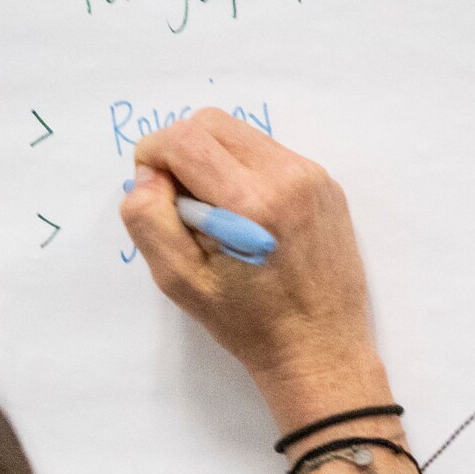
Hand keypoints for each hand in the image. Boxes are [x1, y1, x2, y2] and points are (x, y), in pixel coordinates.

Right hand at [120, 109, 390, 433]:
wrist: (321, 350)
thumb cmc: (249, 325)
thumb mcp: (181, 283)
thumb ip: (150, 220)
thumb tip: (148, 175)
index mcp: (251, 201)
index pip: (183, 138)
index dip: (152, 158)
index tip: (155, 195)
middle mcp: (287, 176)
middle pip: (210, 123)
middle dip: (180, 153)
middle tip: (182, 206)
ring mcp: (312, 176)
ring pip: (240, 134)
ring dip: (213, 161)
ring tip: (217, 215)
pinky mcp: (326, 184)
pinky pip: (269, 153)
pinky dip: (244, 172)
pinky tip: (248, 218)